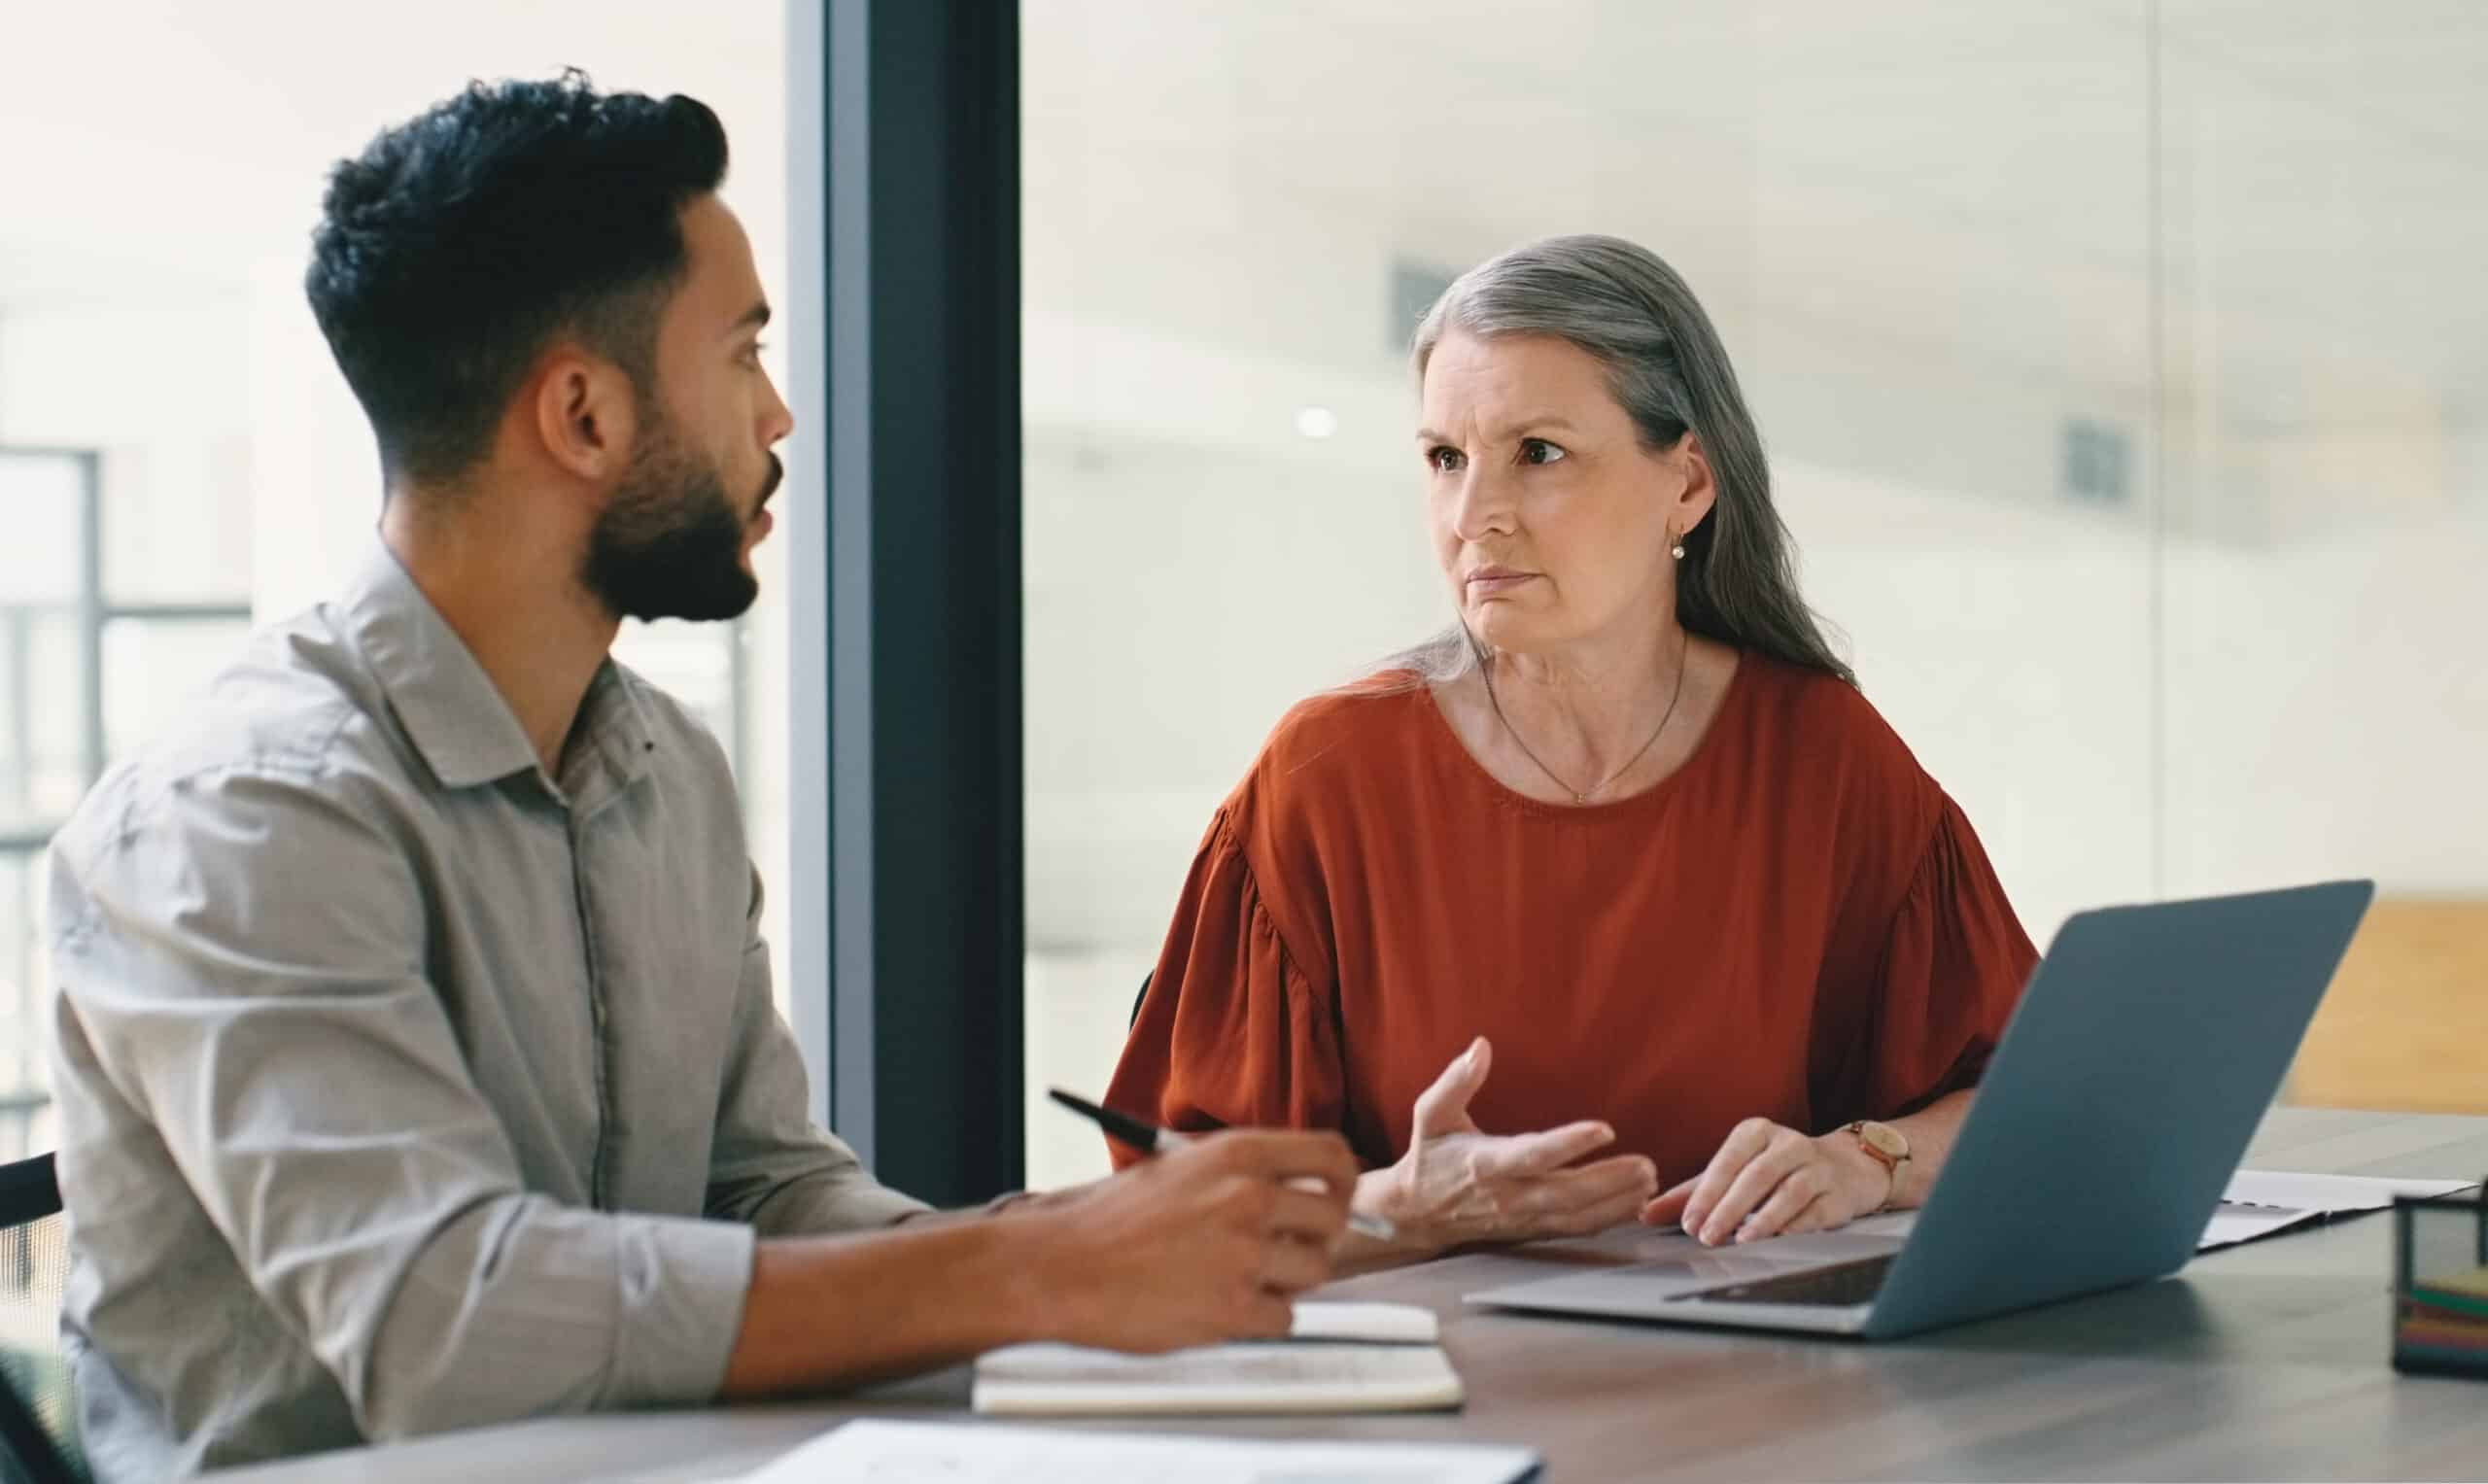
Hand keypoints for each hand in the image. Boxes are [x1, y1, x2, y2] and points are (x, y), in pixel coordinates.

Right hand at [1022, 1128, 1356, 1351]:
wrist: (1060, 1265)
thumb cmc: (1109, 1219)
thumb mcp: (1178, 1166)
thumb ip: (1239, 1174)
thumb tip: (1295, 1193)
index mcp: (1239, 1154)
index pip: (1333, 1156)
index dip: (1343, 1183)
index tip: (1335, 1201)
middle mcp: (1249, 1197)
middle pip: (1333, 1220)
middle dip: (1317, 1240)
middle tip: (1288, 1251)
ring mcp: (1244, 1254)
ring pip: (1315, 1271)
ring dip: (1287, 1280)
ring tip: (1240, 1279)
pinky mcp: (1233, 1307)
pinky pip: (1285, 1317)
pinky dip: (1261, 1318)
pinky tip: (1220, 1305)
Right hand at [1364, 1037, 1656, 1256]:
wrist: (1417, 1212)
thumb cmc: (1430, 1155)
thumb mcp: (1432, 1112)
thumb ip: (1456, 1080)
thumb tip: (1480, 1046)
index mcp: (1485, 1163)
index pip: (1533, 1155)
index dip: (1569, 1144)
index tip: (1604, 1129)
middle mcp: (1507, 1195)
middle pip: (1566, 1193)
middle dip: (1609, 1181)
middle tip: (1646, 1165)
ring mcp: (1522, 1217)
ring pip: (1575, 1215)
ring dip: (1615, 1201)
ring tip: (1648, 1180)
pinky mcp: (1531, 1229)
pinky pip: (1574, 1228)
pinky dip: (1607, 1219)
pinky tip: (1633, 1203)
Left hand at [1640, 1117, 1890, 1245]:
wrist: (1845, 1169)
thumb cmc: (1777, 1171)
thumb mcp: (1734, 1173)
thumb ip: (1691, 1193)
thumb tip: (1644, 1213)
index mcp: (1755, 1133)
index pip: (1728, 1160)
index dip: (1707, 1192)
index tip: (1688, 1222)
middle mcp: (1787, 1144)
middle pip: (1757, 1175)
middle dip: (1729, 1207)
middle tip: (1707, 1236)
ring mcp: (1817, 1167)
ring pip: (1790, 1190)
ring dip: (1764, 1217)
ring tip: (1741, 1239)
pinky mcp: (1838, 1194)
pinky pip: (1817, 1209)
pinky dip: (1798, 1225)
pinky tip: (1781, 1238)